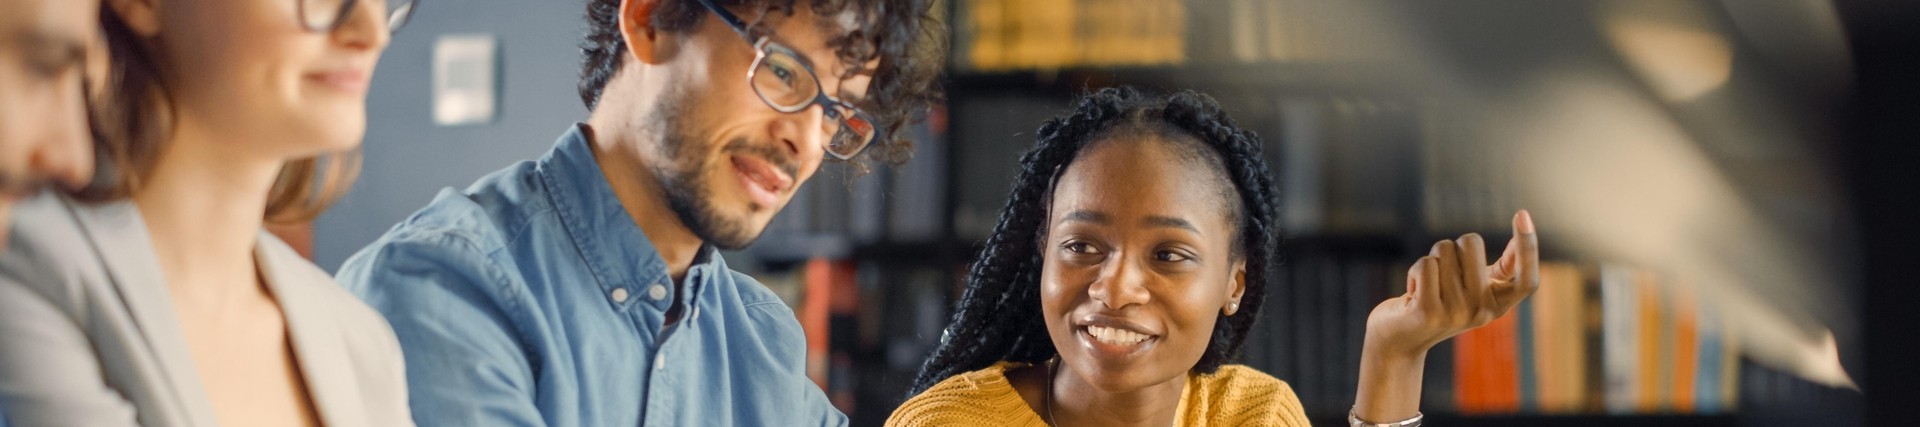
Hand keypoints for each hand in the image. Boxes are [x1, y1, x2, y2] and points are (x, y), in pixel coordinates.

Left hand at [1364, 210, 1540, 357]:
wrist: (1399, 341)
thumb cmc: (1440, 305)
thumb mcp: (1474, 290)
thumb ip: (1500, 270)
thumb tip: (1522, 233)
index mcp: (1498, 306)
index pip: (1527, 281)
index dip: (1528, 247)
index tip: (1522, 214)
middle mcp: (1481, 312)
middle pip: (1472, 244)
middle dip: (1452, 246)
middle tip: (1443, 274)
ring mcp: (1455, 314)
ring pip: (1444, 249)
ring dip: (1431, 260)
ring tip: (1427, 287)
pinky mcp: (1427, 311)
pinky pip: (1425, 264)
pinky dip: (1415, 270)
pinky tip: (1412, 293)